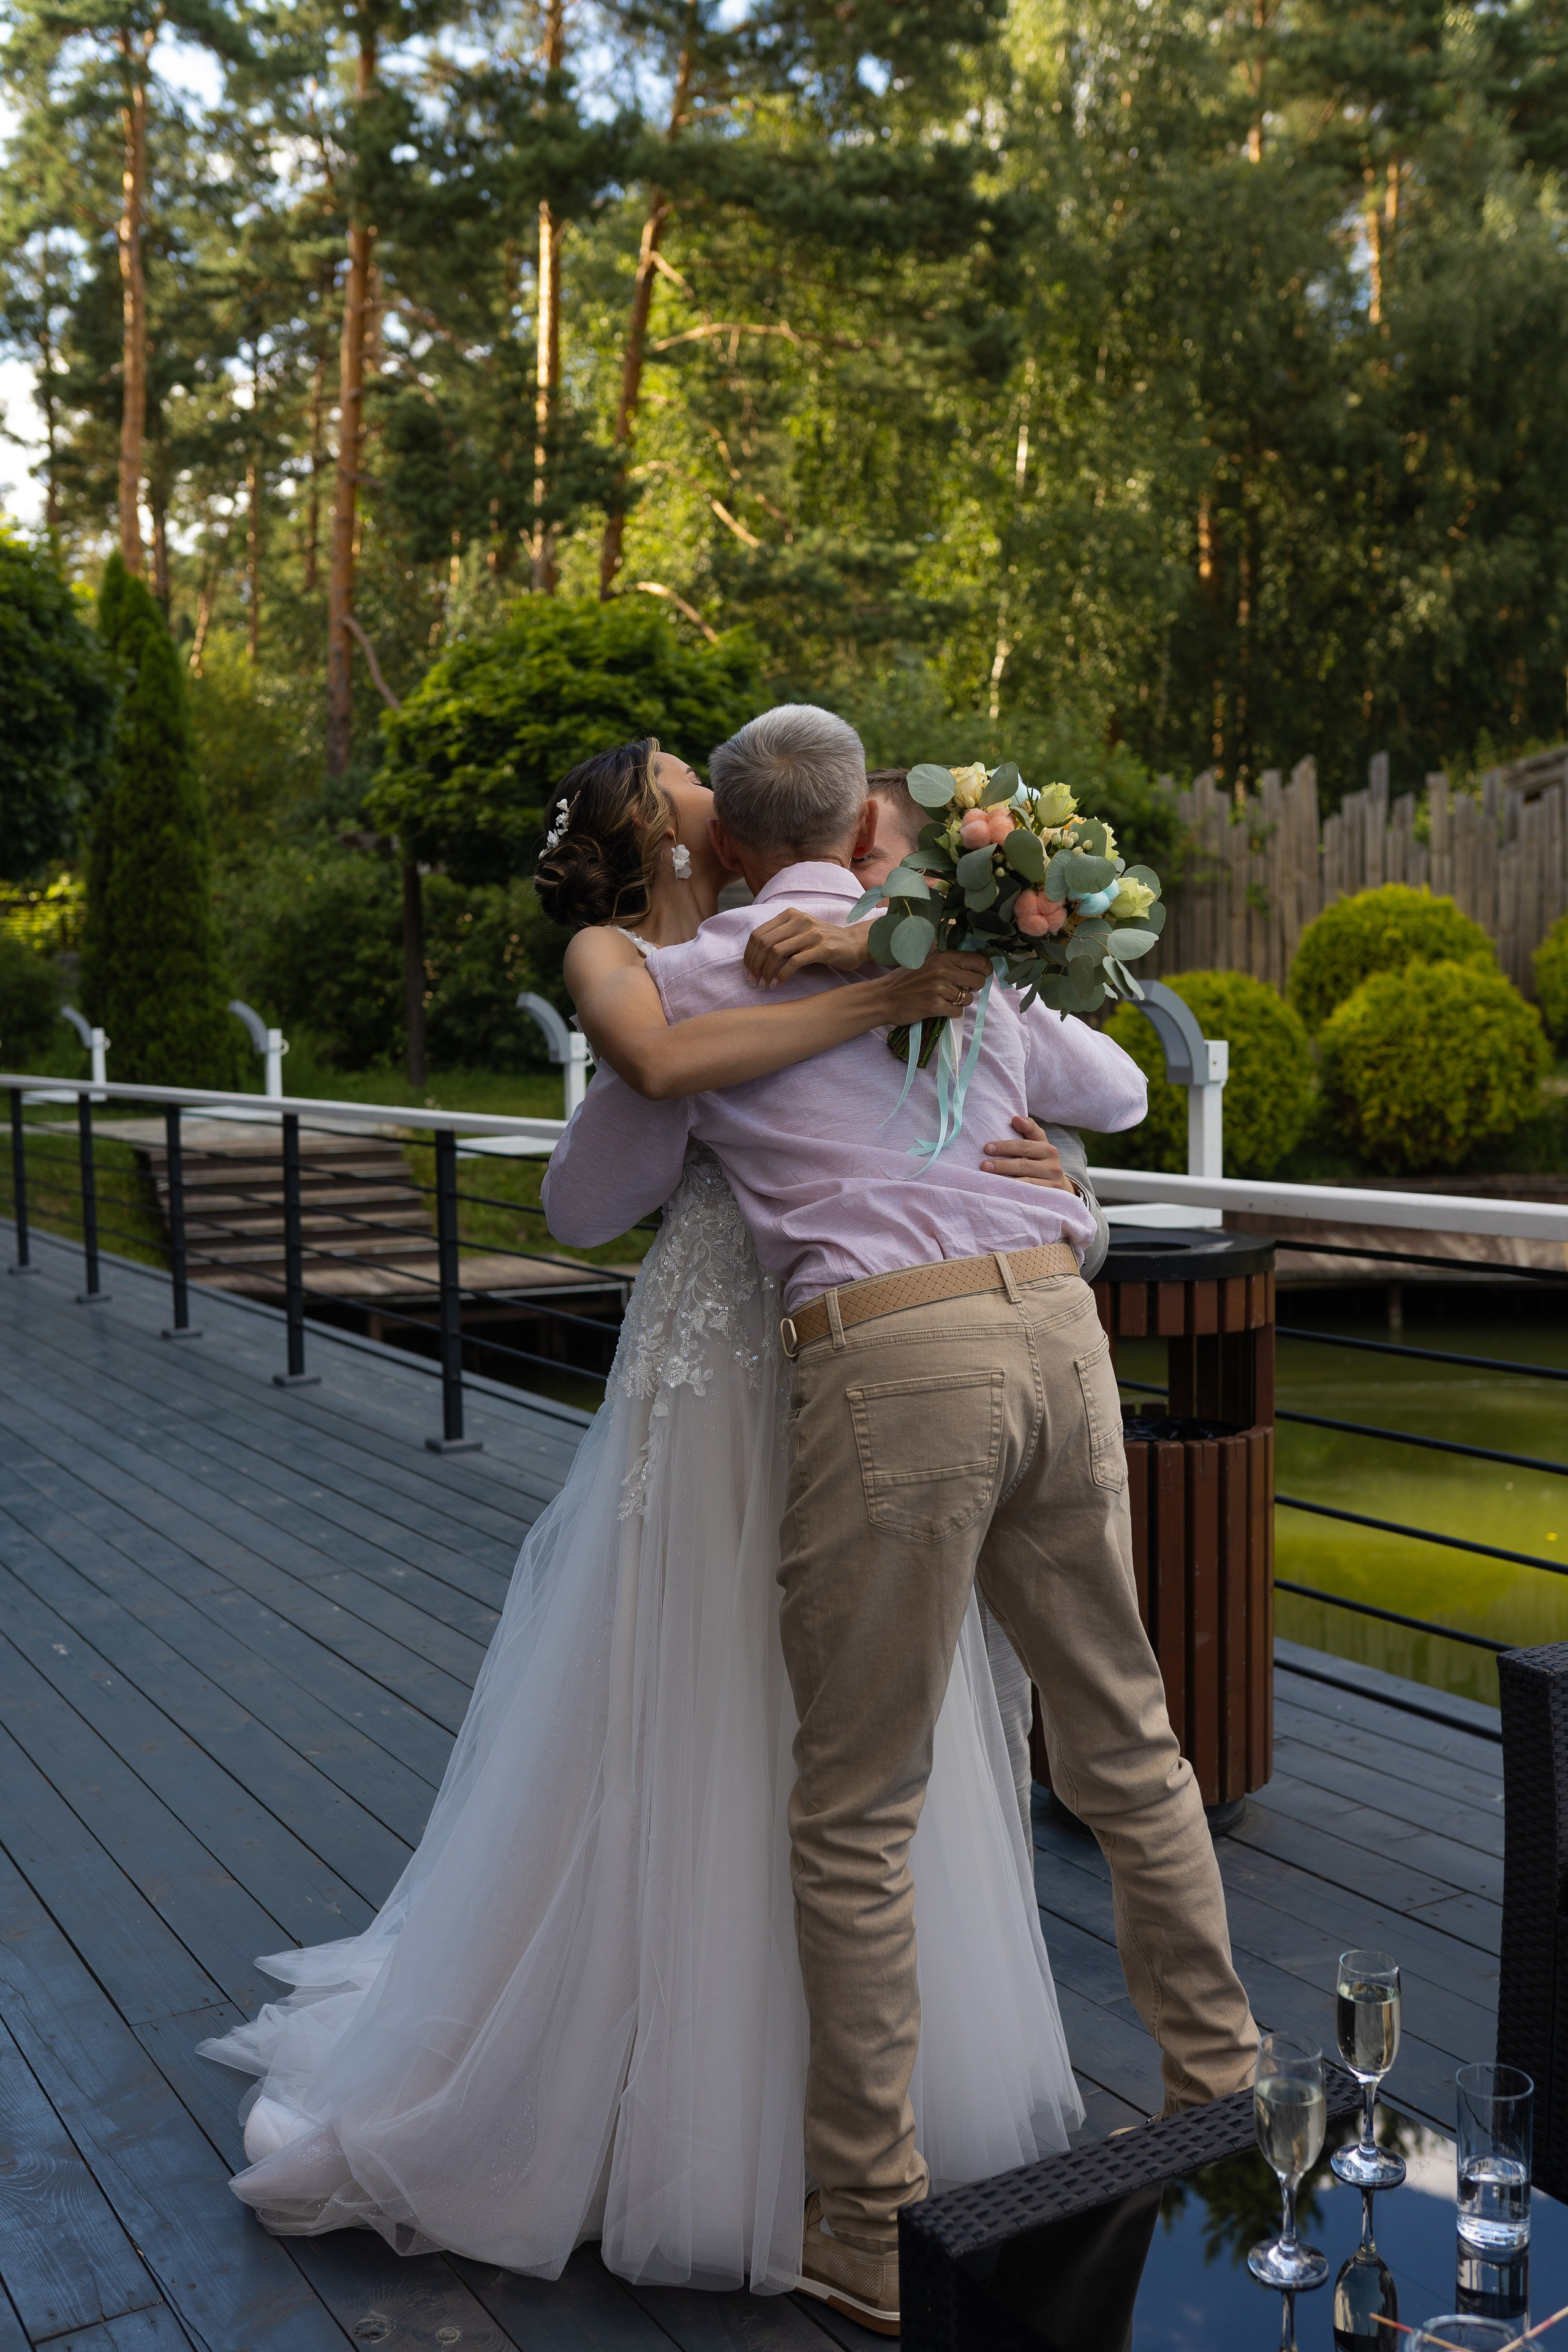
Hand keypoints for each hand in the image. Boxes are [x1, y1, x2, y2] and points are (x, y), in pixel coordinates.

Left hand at [744, 907, 875, 986]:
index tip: (747, 971)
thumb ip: (780, 939)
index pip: (758, 933)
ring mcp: (811, 933)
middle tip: (753, 981)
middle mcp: (799, 920)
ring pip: (776, 952)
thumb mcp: (799, 934)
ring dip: (766, 971)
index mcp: (789, 915)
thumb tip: (754, 958)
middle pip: (764, 942)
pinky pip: (794, 962)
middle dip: (754, 965)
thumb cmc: (823, 942)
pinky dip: (782, 975)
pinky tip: (777, 984)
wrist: (855, 944)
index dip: (748, 954)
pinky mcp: (822, 948)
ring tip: (764, 984)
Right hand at [876, 950, 992, 1026]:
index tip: (979, 975)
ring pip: (968, 999)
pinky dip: (951, 1012)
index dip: (984, 970)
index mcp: (944, 955)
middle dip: (973, 988)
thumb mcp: (927, 960)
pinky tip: (939, 1008)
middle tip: (960, 989)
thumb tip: (977, 964)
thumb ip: (949, 960)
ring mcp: (939, 988)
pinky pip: (957, 1012)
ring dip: (960, 1002)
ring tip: (945, 999)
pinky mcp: (935, 1006)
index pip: (980, 961)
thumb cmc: (906, 979)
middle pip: (978, 981)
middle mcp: (944, 969)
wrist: (884, 998)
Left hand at [979, 1114, 1073, 1191]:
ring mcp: (1052, 1184)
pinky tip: (999, 1191)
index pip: (1024, 1146)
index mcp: (1048, 1150)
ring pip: (1025, 1182)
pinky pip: (1028, 1195)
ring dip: (1005, 1181)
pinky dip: (1013, 1193)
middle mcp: (1053, 1167)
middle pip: (1023, 1165)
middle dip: (1001, 1165)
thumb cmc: (1041, 1159)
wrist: (1058, 1184)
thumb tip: (1015, 1118)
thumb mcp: (1038, 1141)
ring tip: (987, 1179)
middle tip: (983, 1165)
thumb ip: (1028, 1127)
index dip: (1005, 1146)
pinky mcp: (1048, 1198)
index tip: (987, 1147)